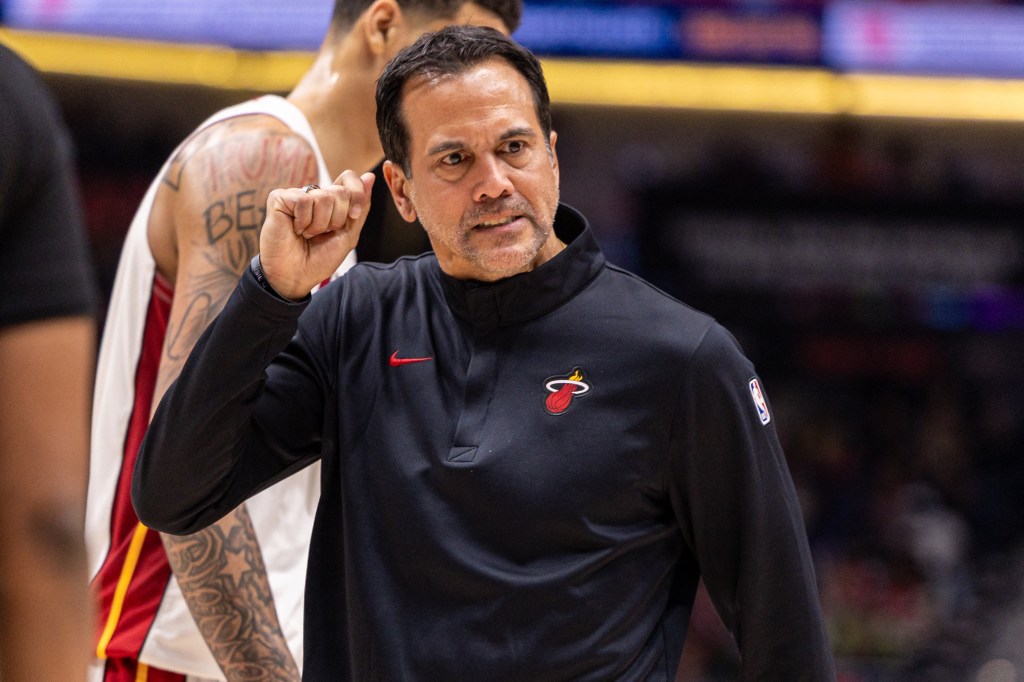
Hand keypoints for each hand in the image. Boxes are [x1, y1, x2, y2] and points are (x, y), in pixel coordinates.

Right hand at [258, 170, 374, 299]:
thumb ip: (361, 207)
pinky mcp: (279, 198)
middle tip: (322, 233)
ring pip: (323, 197)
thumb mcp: (348, 234)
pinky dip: (303, 222)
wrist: (296, 276)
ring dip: (319, 224)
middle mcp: (314, 194)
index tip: (353, 216)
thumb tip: (370, 176)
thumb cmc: (320, 258)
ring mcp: (296, 195)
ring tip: (307, 234)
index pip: (349, 178)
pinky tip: (295, 229)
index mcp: (331, 201)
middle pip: (340, 191)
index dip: (357, 196)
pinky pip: (303, 201)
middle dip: (337, 219)